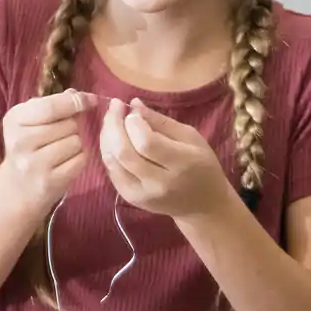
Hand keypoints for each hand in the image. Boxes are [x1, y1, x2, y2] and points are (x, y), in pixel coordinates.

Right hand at [0, 89, 97, 211]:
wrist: (15, 189)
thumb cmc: (26, 149)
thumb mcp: (29, 122)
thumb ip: (52, 105)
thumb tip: (77, 94)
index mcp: (14, 120)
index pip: (52, 106)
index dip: (76, 102)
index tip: (91, 100)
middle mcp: (21, 141)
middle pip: (69, 124)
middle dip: (72, 127)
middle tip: (59, 136)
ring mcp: (34, 164)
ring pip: (76, 142)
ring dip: (75, 145)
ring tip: (60, 151)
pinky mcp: (50, 182)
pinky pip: (80, 161)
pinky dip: (78, 160)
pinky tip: (64, 164)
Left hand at [100, 97, 230, 219]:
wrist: (204, 206)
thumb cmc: (201, 165)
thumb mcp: (191, 137)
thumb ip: (161, 121)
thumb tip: (133, 104)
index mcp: (181, 164)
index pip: (146, 142)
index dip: (132, 122)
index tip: (131, 109)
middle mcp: (159, 183)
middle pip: (124, 152)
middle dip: (113, 125)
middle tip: (114, 106)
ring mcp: (142, 194)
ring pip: (113, 161)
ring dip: (106, 137)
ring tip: (111, 121)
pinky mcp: (131, 199)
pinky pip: (111, 171)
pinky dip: (109, 152)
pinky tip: (113, 140)